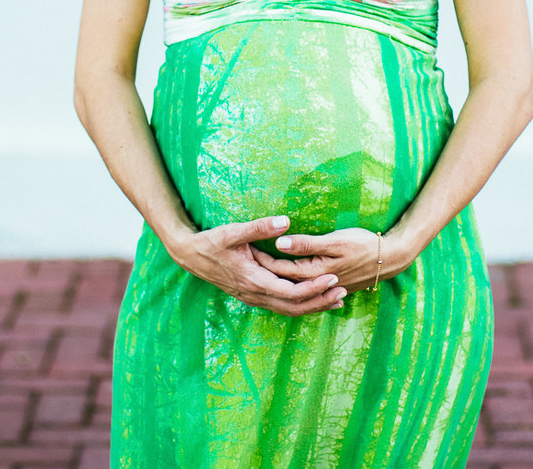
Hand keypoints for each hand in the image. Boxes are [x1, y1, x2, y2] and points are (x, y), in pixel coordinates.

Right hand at [170, 215, 347, 315]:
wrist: (189, 256)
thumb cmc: (211, 242)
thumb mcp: (233, 231)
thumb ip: (260, 227)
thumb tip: (285, 221)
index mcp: (254, 280)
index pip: (291, 292)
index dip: (314, 288)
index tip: (333, 278)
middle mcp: (255, 294)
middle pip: (294, 307)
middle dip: (319, 301)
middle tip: (343, 293)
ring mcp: (253, 298)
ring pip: (288, 310)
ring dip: (312, 307)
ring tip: (335, 300)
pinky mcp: (252, 296)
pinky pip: (280, 306)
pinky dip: (299, 305)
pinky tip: (312, 299)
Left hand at [253, 227, 410, 294]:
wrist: (391, 257)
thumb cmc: (364, 244)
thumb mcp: (335, 241)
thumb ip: (306, 244)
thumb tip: (281, 242)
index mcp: (314, 272)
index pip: (280, 268)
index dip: (262, 259)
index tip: (246, 248)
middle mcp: (316, 284)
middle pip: (283, 281)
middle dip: (265, 270)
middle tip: (246, 257)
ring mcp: (324, 287)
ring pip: (293, 288)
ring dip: (277, 280)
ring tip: (259, 270)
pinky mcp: (332, 286)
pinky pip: (305, 291)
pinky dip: (292, 287)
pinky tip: (284, 285)